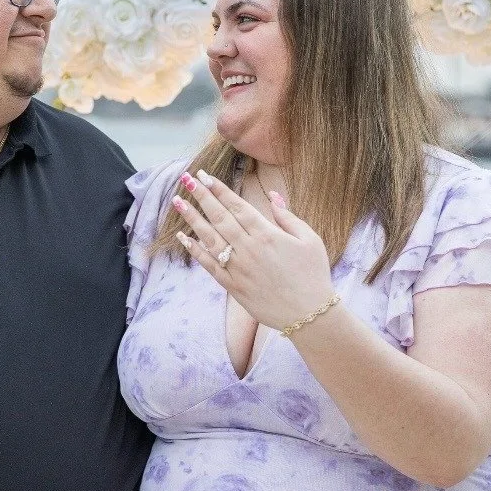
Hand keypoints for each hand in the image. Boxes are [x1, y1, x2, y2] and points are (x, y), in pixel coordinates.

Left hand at [172, 170, 335, 331]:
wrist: (309, 315)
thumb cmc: (313, 274)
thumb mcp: (309, 239)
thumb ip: (287, 216)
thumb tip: (272, 196)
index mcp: (267, 234)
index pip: (237, 206)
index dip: (219, 189)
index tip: (204, 176)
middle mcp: (249, 249)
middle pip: (219, 217)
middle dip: (201, 196)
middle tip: (186, 179)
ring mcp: (238, 268)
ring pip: (209, 238)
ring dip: (192, 219)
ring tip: (177, 202)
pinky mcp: (233, 286)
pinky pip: (209, 265)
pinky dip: (195, 251)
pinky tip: (183, 238)